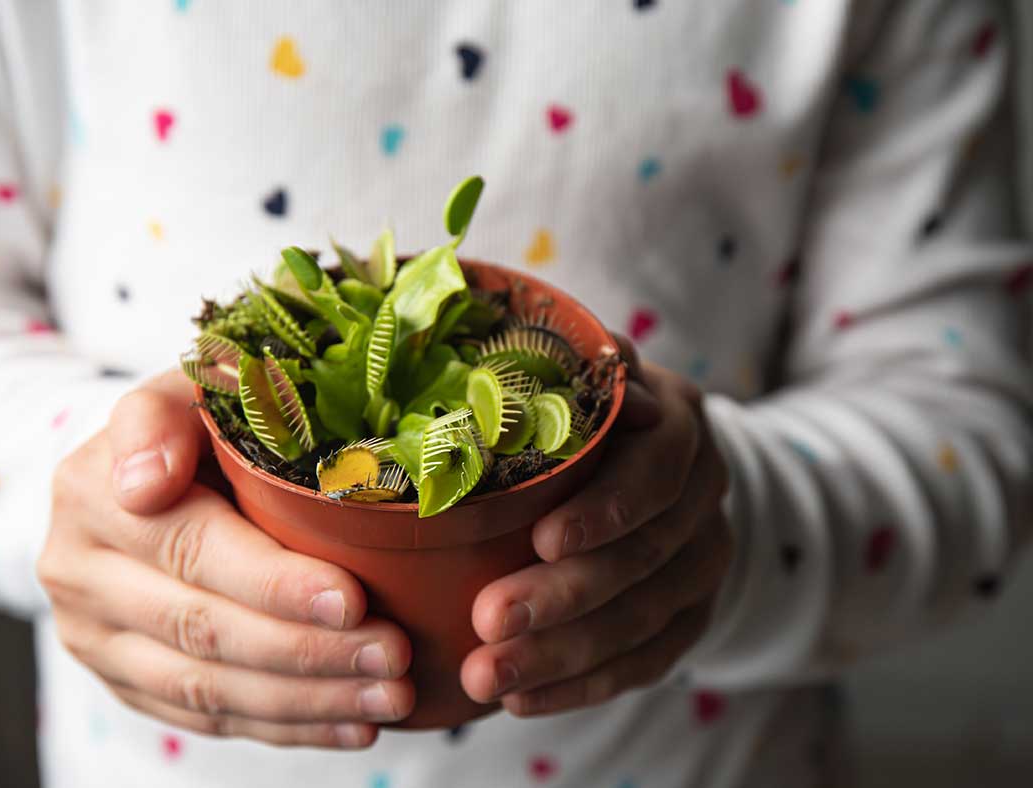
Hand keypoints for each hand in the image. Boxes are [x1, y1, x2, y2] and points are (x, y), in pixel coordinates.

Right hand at [36, 370, 414, 748]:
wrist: (141, 470)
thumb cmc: (193, 420)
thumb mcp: (186, 386)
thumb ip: (166, 414)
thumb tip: (145, 482)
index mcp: (92, 491)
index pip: (193, 549)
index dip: (274, 583)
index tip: (352, 599)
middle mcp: (78, 571)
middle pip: (203, 629)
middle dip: (308, 651)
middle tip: (394, 656)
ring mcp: (94, 636)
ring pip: (207, 689)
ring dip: (308, 699)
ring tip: (389, 698)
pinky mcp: (124, 681)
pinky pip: (207, 720)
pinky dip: (287, 727)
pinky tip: (352, 724)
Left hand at [459, 336, 733, 715]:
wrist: (655, 466)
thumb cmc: (593, 414)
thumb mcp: (587, 378)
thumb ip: (576, 368)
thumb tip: (585, 358)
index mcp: (680, 428)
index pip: (658, 472)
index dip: (607, 509)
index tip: (543, 540)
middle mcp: (704, 497)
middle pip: (644, 557)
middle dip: (564, 595)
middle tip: (488, 622)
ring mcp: (704, 563)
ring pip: (642, 620)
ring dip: (562, 655)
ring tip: (488, 677)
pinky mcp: (691, 618)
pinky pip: (645, 663)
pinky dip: (581, 687)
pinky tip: (521, 700)